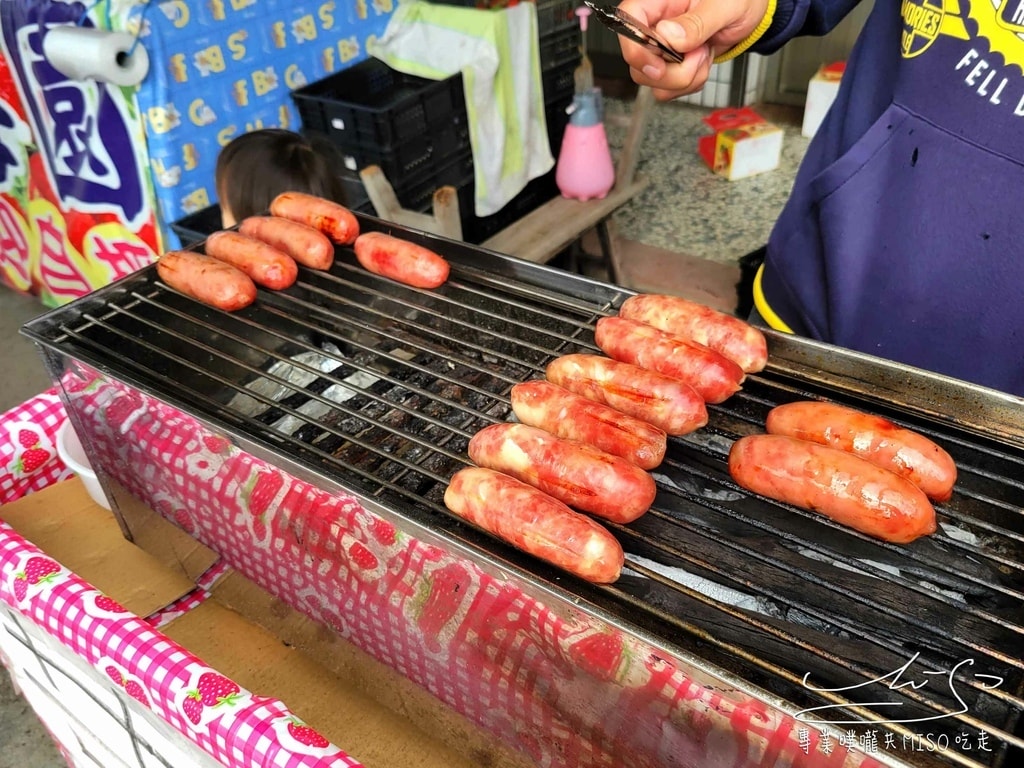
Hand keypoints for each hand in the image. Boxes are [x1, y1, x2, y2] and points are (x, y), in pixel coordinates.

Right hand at [617, 0, 769, 99]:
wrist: (749, 14)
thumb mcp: (723, 5)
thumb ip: (697, 22)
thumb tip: (668, 35)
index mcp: (658, 2)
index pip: (628, 21)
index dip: (636, 47)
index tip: (659, 64)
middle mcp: (653, 26)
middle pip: (639, 62)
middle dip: (672, 71)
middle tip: (699, 53)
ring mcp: (659, 49)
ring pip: (653, 82)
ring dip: (685, 79)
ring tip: (704, 54)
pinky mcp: (669, 67)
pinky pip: (668, 89)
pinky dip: (690, 84)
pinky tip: (701, 62)